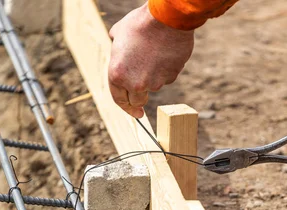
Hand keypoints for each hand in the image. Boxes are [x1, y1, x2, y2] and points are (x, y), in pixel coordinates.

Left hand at [108, 3, 194, 117]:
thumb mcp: (118, 34)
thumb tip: (117, 51)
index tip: (135, 113)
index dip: (126, 107)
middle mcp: (135, 84)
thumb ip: (116, 50)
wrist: (166, 19)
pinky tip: (165, 53)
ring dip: (153, 76)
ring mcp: (155, 83)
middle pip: (138, 100)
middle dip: (139, 98)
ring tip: (154, 53)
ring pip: (154, 86)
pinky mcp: (170, 78)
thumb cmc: (140, 24)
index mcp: (117, 75)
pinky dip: (165, 69)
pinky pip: (167, 77)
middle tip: (143, 94)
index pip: (120, 99)